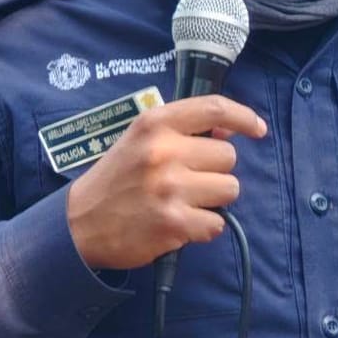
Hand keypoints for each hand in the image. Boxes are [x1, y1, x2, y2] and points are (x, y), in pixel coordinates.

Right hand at [65, 95, 266, 270]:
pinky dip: (203, 228)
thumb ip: (181, 131)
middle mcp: (164, 151)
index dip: (244, 117)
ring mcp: (170, 188)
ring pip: (229, 190)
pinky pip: (217, 224)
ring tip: (184, 202)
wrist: (79, 223)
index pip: (214, 108)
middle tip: (189, 181)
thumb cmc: (116, 179)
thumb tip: (230, 130)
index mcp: (155, 124)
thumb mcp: (140, 140)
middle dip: (216, 171)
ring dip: (214, 200)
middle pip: (229, 157)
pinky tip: (179, 224)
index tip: (258, 129)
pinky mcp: (174, 223)